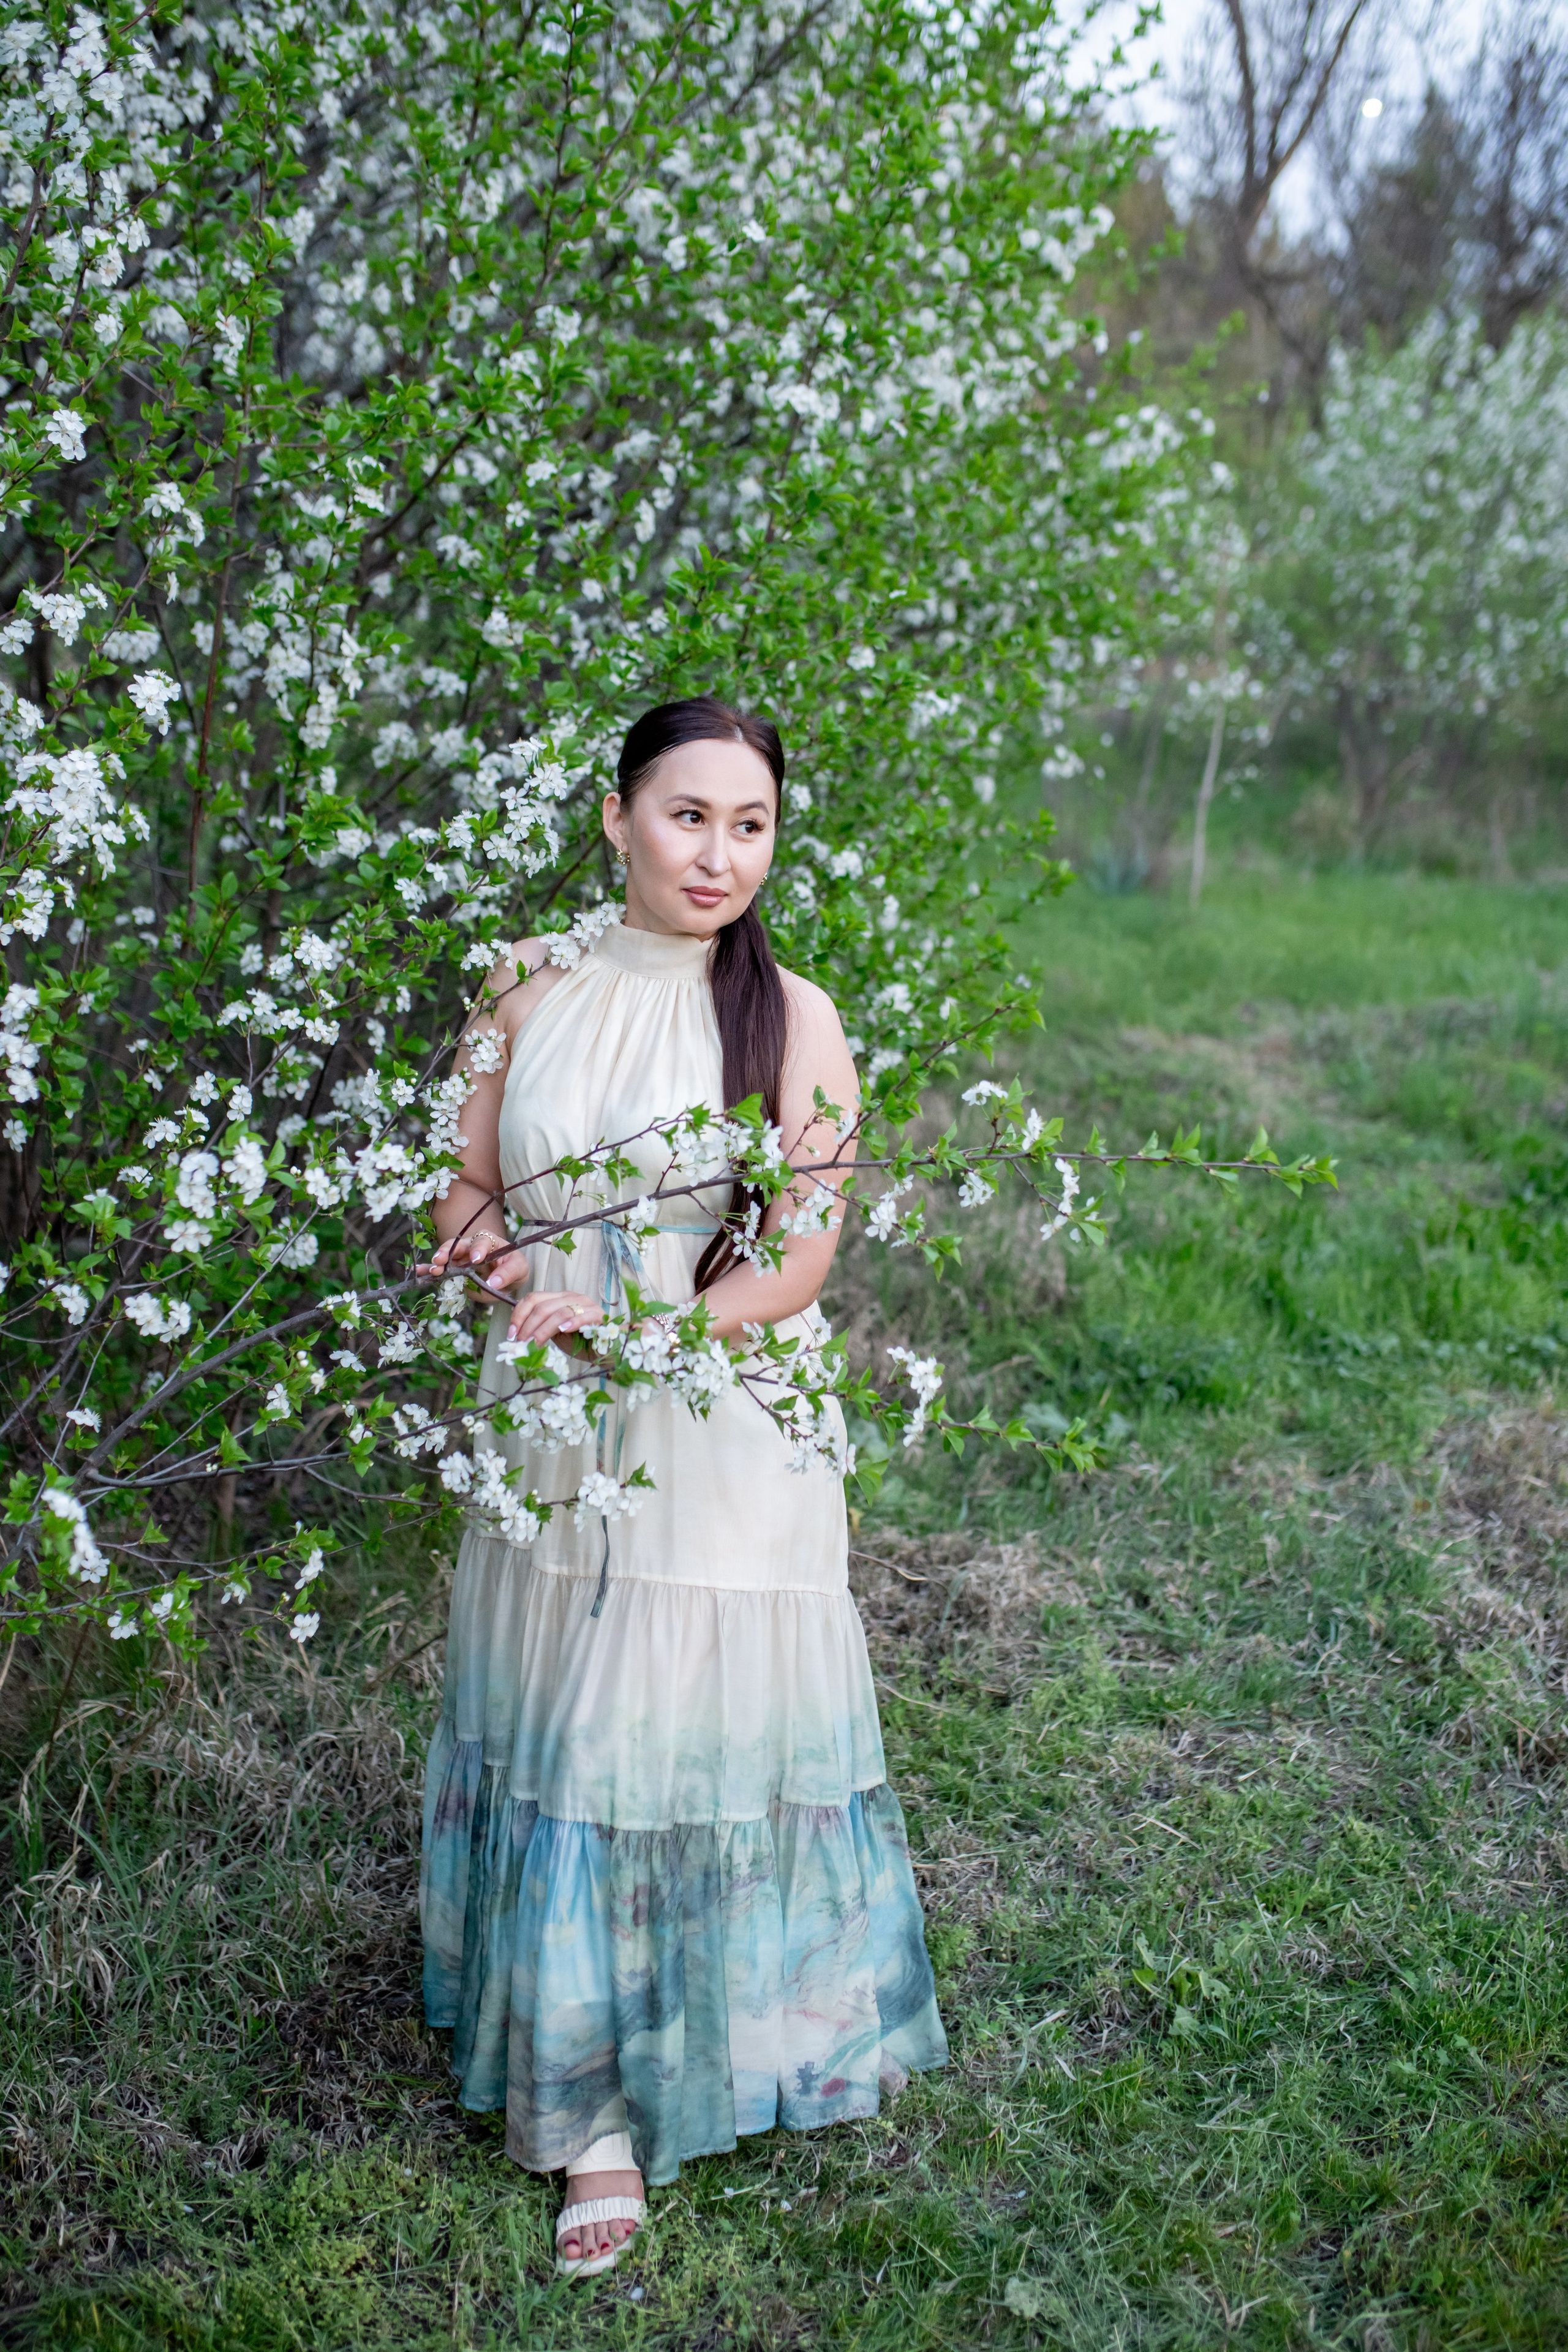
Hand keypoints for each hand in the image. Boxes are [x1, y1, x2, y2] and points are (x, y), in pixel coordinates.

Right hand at [416, 1227, 531, 1298]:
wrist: (507, 1282)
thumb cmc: (515, 1270)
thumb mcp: (519, 1269)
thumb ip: (508, 1273)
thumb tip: (494, 1282)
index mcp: (490, 1241)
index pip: (482, 1240)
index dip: (478, 1248)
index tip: (476, 1259)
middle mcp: (472, 1246)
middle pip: (458, 1244)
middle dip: (449, 1251)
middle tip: (441, 1260)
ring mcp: (461, 1258)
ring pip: (446, 1256)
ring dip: (438, 1262)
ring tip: (432, 1270)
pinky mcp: (454, 1270)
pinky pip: (440, 1268)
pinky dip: (429, 1270)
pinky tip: (419, 1272)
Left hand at [505, 1288, 600, 1345]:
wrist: (608, 1349)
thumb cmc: (581, 1342)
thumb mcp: (555, 1335)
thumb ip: (540, 1329)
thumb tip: (517, 1336)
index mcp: (558, 1298)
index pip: (533, 1298)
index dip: (518, 1315)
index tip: (511, 1334)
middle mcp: (571, 1297)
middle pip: (542, 1306)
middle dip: (527, 1326)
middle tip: (520, 1343)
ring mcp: (586, 1304)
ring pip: (559, 1312)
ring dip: (542, 1330)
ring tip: (534, 1343)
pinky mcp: (599, 1315)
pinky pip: (583, 1315)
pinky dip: (572, 1322)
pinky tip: (563, 1330)